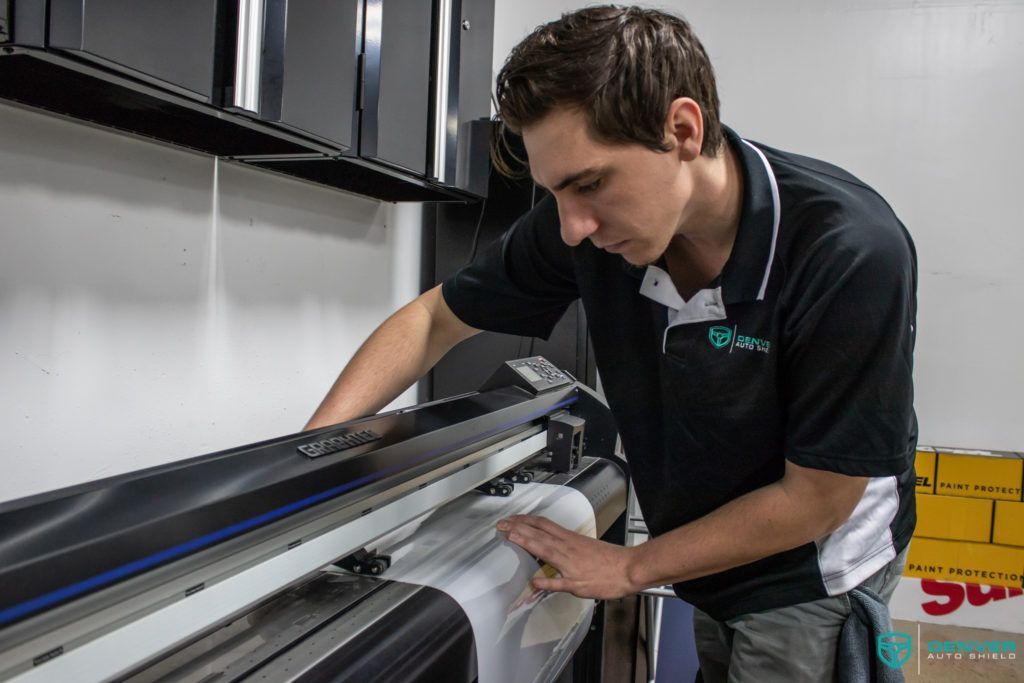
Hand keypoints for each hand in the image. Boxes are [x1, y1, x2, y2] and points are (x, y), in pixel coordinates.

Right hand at [496, 515, 638, 599]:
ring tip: (514, 519)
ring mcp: (571, 538)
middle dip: (517, 524)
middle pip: (537, 528)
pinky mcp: (577, 537)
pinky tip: (537, 524)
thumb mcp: (578, 589)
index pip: (535, 543)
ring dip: (527, 520)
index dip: (518, 536)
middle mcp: (565, 542)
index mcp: (562, 555)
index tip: (503, 532)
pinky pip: (554, 526)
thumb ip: (554, 584)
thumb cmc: (605, 581)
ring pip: (545, 524)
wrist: (627, 568)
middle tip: (501, 522)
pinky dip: (540, 522)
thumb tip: (533, 583)